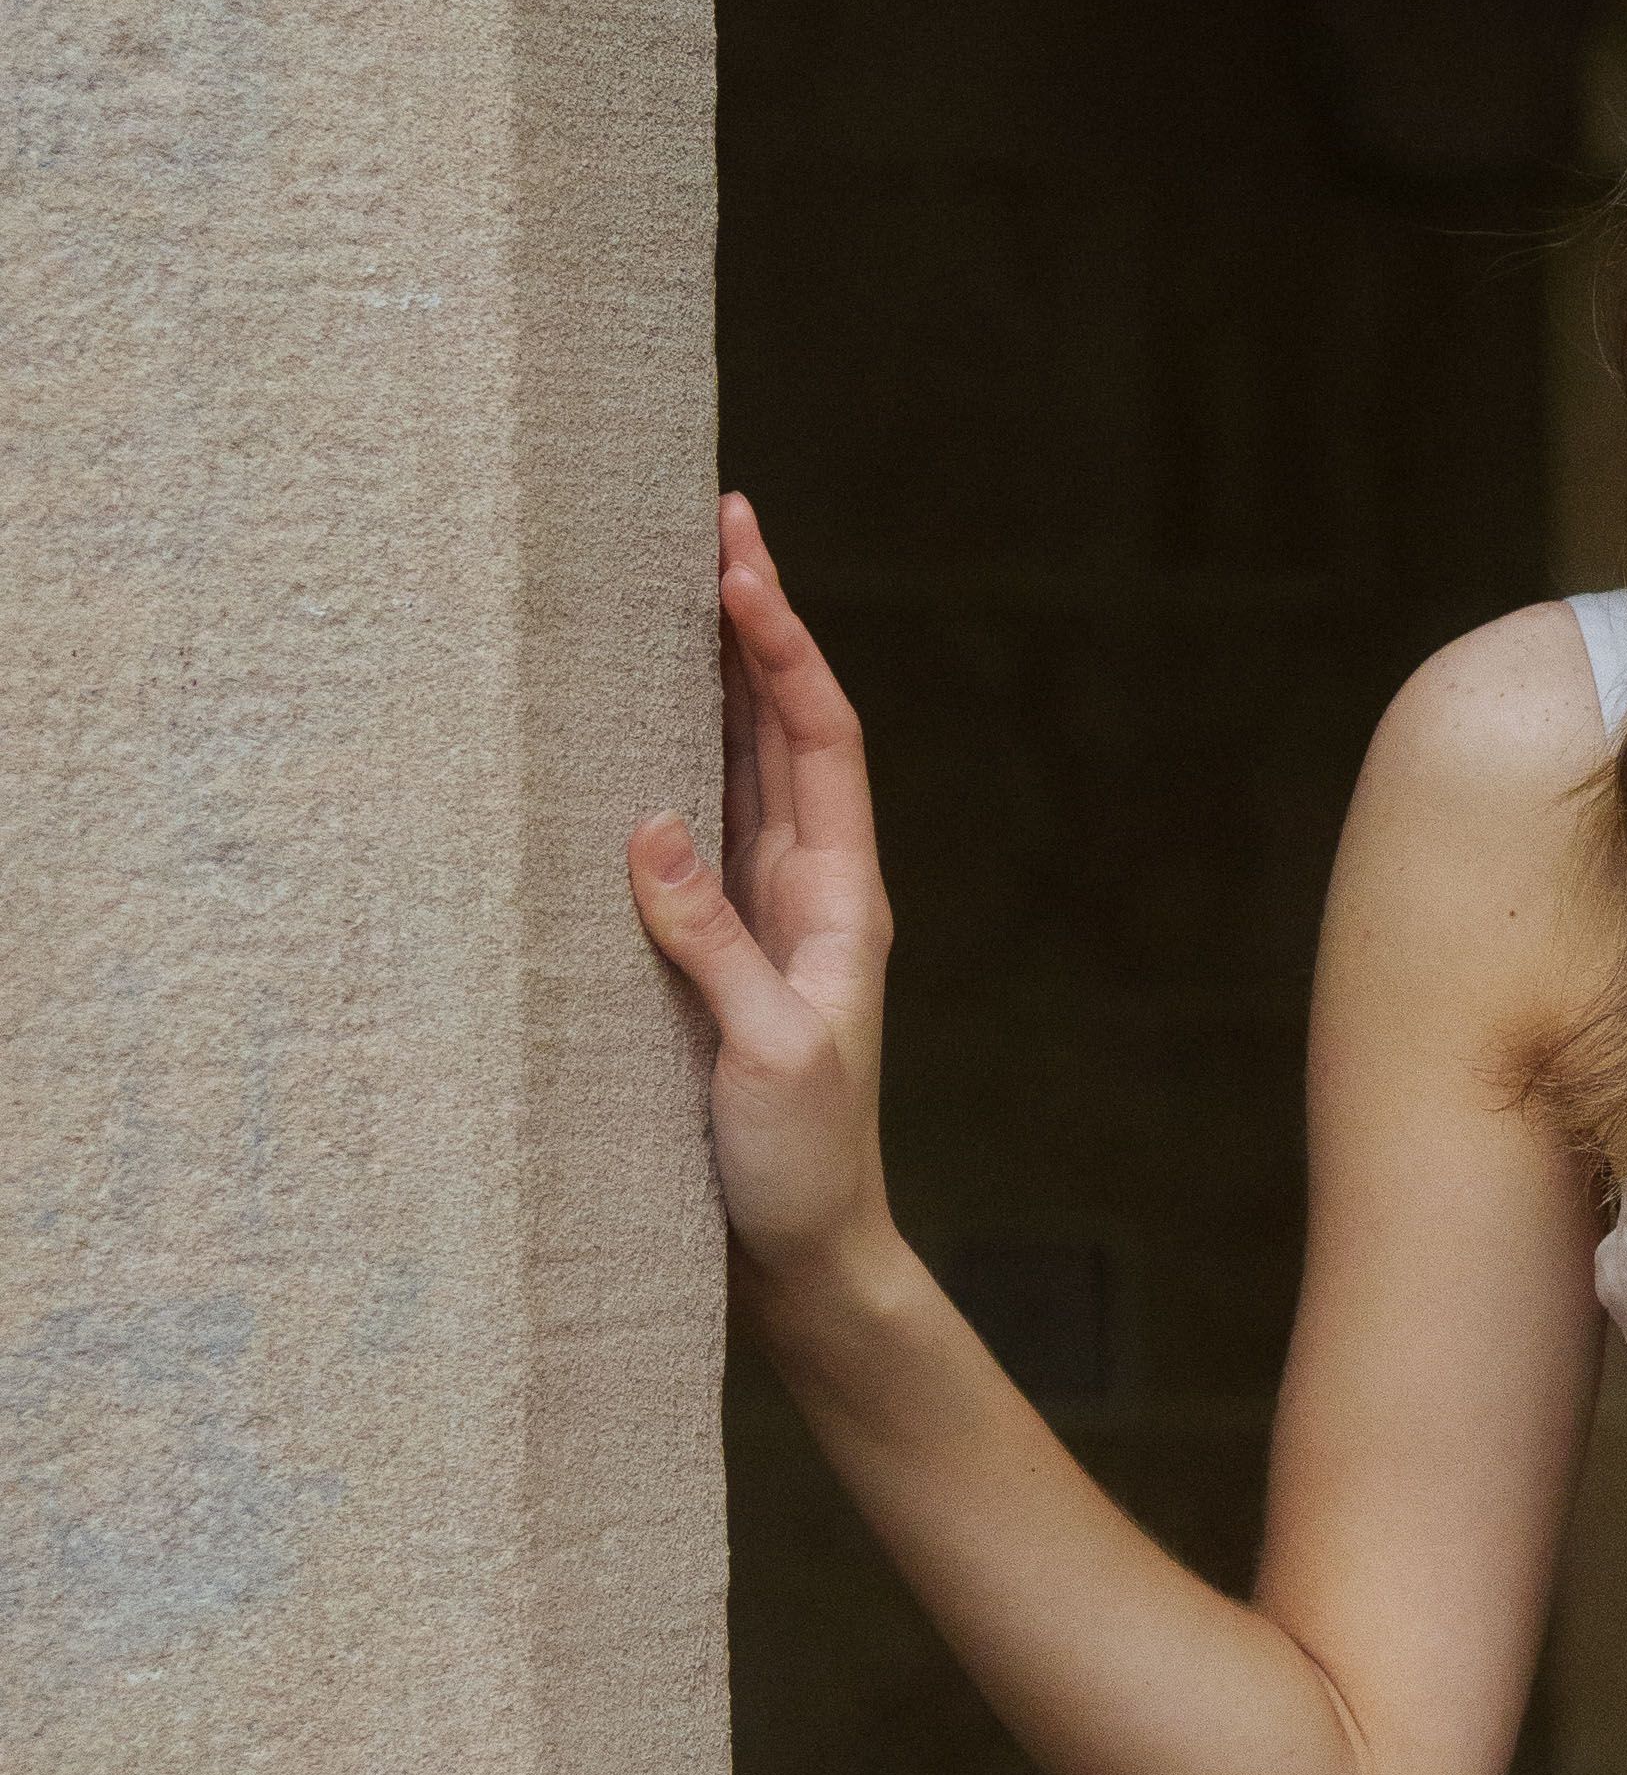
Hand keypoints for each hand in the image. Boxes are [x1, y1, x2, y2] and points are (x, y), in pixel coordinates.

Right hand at [625, 494, 900, 1290]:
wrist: (807, 1253)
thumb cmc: (798, 1164)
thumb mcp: (761, 1054)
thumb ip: (708, 943)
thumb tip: (650, 824)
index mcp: (842, 897)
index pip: (817, 736)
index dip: (780, 643)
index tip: (739, 558)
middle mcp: (813, 888)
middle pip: (784, 725)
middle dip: (750, 623)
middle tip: (710, 520)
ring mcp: (768, 915)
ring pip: (741, 764)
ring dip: (713, 677)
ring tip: (673, 584)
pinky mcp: (721, 952)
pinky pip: (700, 829)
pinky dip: (674, 758)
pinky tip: (638, 721)